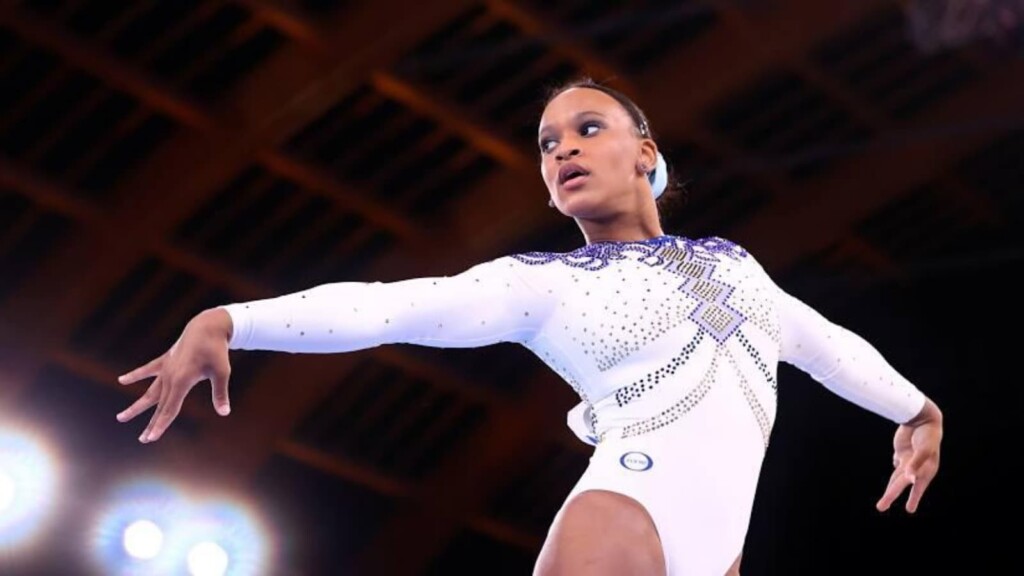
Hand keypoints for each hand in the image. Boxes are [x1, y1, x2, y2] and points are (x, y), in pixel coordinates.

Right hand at [116, 308, 233, 442]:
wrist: (208, 326)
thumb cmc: (217, 350)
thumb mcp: (222, 372)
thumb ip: (220, 393)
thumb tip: (224, 413)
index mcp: (182, 381)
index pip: (170, 409)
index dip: (161, 425)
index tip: (150, 438)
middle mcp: (170, 376)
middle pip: (159, 405)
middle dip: (152, 423)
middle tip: (142, 440)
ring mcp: (166, 368)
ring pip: (149, 391)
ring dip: (137, 405)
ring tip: (120, 417)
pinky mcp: (165, 359)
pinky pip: (148, 370)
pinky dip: (136, 375)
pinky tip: (122, 380)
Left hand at [876, 398, 942, 513]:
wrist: (922, 417)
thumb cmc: (927, 435)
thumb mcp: (924, 449)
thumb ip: (916, 464)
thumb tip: (910, 479)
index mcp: (925, 469)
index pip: (916, 487)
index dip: (913, 498)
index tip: (909, 510)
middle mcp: (916, 467)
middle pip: (900, 484)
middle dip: (891, 495)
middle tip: (880, 508)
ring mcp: (908, 459)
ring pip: (897, 477)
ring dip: (891, 488)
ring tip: (885, 500)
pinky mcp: (902, 451)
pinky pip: (898, 463)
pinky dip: (896, 470)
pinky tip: (897, 470)